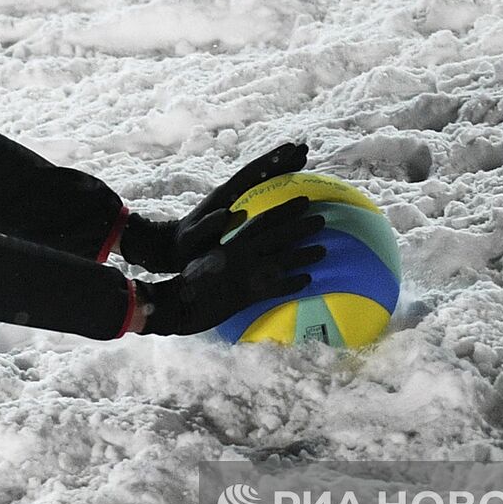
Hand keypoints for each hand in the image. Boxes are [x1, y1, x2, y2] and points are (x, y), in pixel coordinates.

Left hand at [121, 142, 307, 271]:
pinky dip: (279, 192)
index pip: (251, 173)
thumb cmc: (184, 245)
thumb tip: (225, 215)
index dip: (271, 161)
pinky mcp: (240, 213)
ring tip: (305, 162)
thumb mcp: (191, 237)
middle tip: (305, 150)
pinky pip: (264, 198)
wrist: (173, 248)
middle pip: (262, 172)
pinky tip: (296, 193)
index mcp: (223, 196)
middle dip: (283, 161)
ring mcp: (237, 202)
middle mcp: (232, 194)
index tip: (291, 149)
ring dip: (284, 172)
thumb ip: (205, 226)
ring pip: (265, 183)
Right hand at [136, 196, 324, 335]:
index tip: (304, 201)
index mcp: (231, 242)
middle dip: (301, 226)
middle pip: (277, 236)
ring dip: (304, 254)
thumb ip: (225, 244)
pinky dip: (292, 283)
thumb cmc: (190, 279)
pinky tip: (308, 280)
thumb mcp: (206, 255)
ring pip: (281, 260)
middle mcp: (241, 254)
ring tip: (324, 250)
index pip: (262, 220)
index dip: (284, 210)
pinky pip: (275, 288)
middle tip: (322, 219)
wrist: (178, 303)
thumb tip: (238, 231)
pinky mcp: (246, 295)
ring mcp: (245, 274)